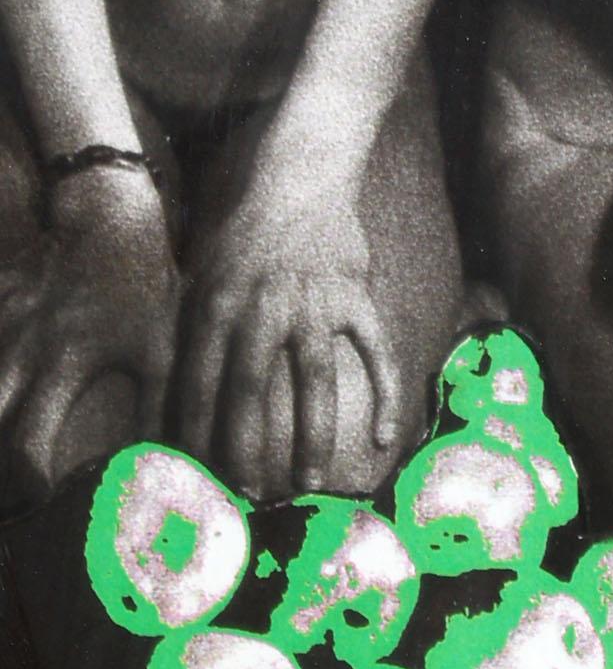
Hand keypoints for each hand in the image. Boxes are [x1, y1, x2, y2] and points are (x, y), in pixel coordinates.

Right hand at [0, 188, 178, 491]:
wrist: (102, 216)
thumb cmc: (140, 283)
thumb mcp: (158, 346)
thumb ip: (159, 405)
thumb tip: (173, 456)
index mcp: (62, 367)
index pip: (28, 443)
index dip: (29, 480)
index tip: (42, 497)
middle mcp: (20, 355)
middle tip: (9, 492)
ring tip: (5, 462)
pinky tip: (4, 404)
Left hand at [177, 187, 401, 500]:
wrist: (297, 176)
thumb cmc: (241, 231)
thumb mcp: (199, 271)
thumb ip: (188, 325)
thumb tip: (170, 388)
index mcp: (215, 305)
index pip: (198, 383)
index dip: (196, 432)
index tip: (197, 473)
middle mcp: (261, 308)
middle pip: (251, 393)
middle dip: (247, 449)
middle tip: (250, 493)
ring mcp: (313, 303)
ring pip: (314, 382)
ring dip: (312, 438)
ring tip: (311, 482)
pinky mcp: (355, 297)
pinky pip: (376, 353)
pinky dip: (387, 395)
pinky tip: (385, 437)